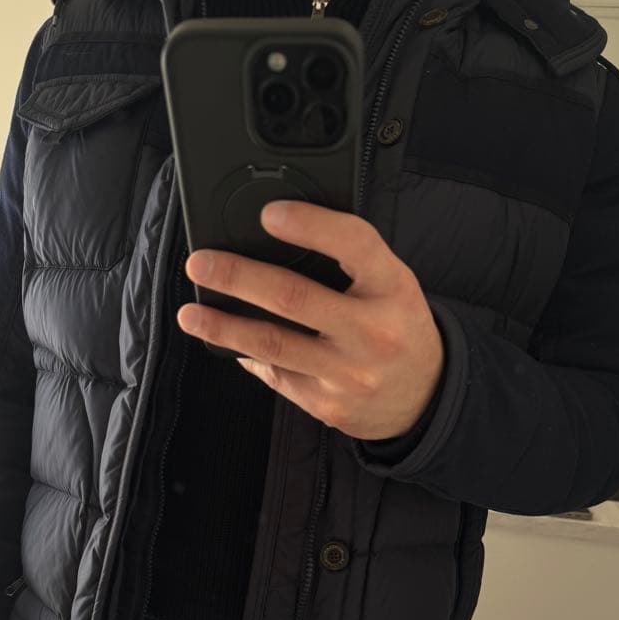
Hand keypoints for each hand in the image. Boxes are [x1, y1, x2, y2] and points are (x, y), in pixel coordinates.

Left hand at [177, 199, 444, 441]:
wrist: (426, 398)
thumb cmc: (398, 328)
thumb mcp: (392, 285)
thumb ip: (349, 261)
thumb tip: (275, 239)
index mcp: (393, 289)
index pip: (353, 244)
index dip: (310, 225)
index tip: (268, 214)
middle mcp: (373, 332)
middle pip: (294, 297)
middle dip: (238, 278)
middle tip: (200, 263)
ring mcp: (348, 374)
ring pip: (273, 344)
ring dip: (223, 327)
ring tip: (191, 313)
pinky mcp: (327, 404)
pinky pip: (276, 376)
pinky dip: (249, 356)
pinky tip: (228, 343)